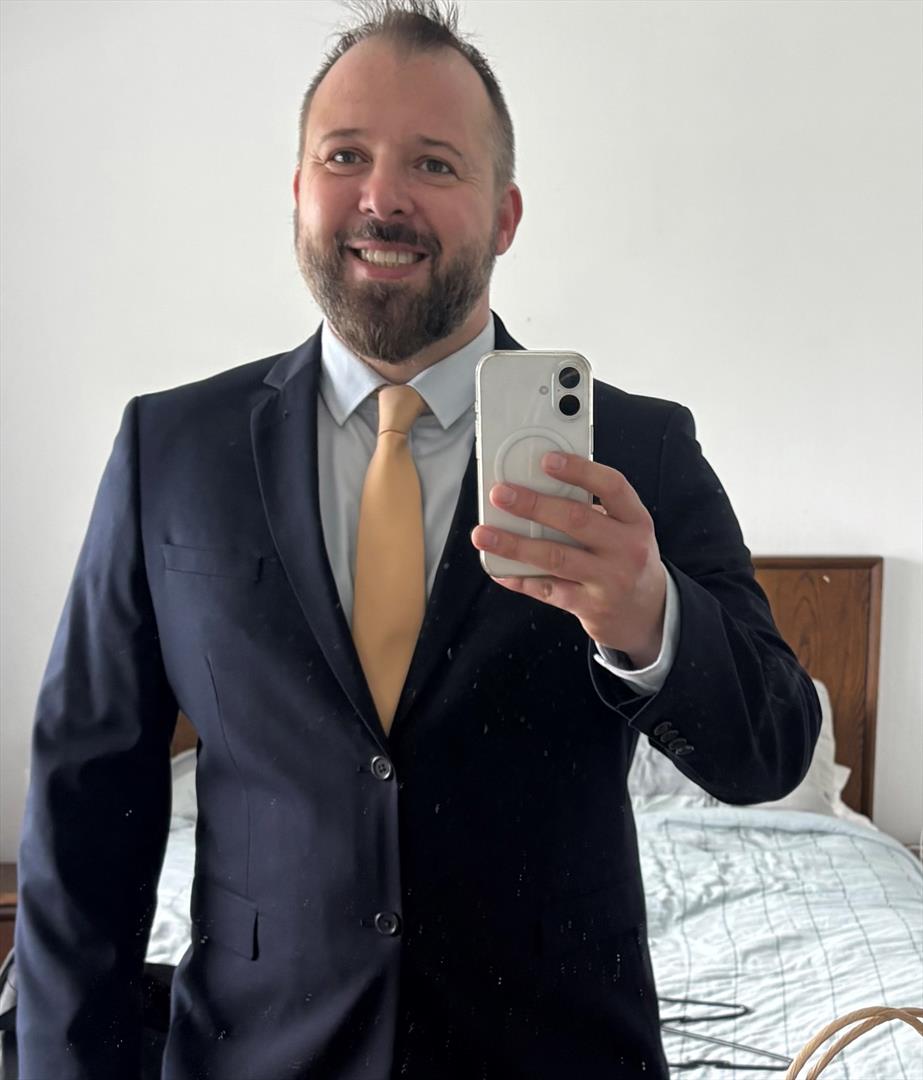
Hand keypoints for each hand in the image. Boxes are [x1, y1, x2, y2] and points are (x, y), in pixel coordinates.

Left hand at [470, 452, 666, 667]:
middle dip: (533, 505)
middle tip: (500, 494)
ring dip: (515, 544)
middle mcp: (627, 549)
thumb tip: (534, 488)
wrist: (649, 613)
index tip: (546, 460)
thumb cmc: (625, 559)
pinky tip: (499, 569)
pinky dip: (520, 578)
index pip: (612, 486)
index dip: (580, 470)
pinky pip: (549, 590)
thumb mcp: (625, 530)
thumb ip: (592, 510)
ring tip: (483, 533)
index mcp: (635, 520)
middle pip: (576, 520)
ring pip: (556, 557)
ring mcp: (610, 580)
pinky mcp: (592, 608)